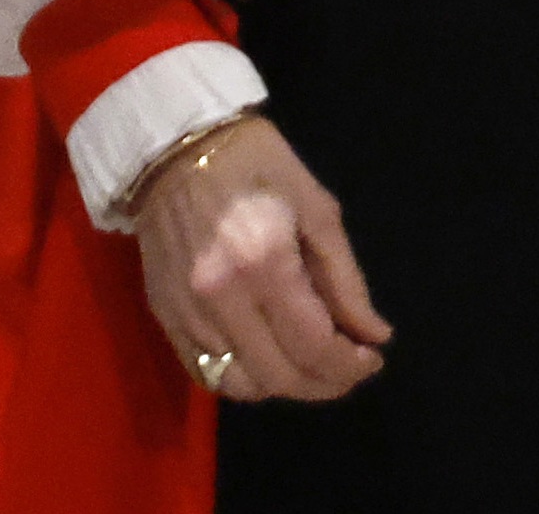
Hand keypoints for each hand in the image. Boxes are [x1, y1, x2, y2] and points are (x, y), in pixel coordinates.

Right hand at [132, 117, 388, 402]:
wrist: (177, 153)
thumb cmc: (261, 169)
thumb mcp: (319, 210)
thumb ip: (346, 281)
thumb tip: (374, 335)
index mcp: (265, 262)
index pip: (311, 344)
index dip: (348, 365)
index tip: (374, 359)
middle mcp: (220, 298)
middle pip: (277, 375)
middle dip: (324, 383)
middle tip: (352, 369)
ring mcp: (186, 314)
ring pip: (240, 384)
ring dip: (285, 386)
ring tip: (315, 367)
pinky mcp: (163, 319)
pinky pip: (206, 372)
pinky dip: (245, 378)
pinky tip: (272, 361)